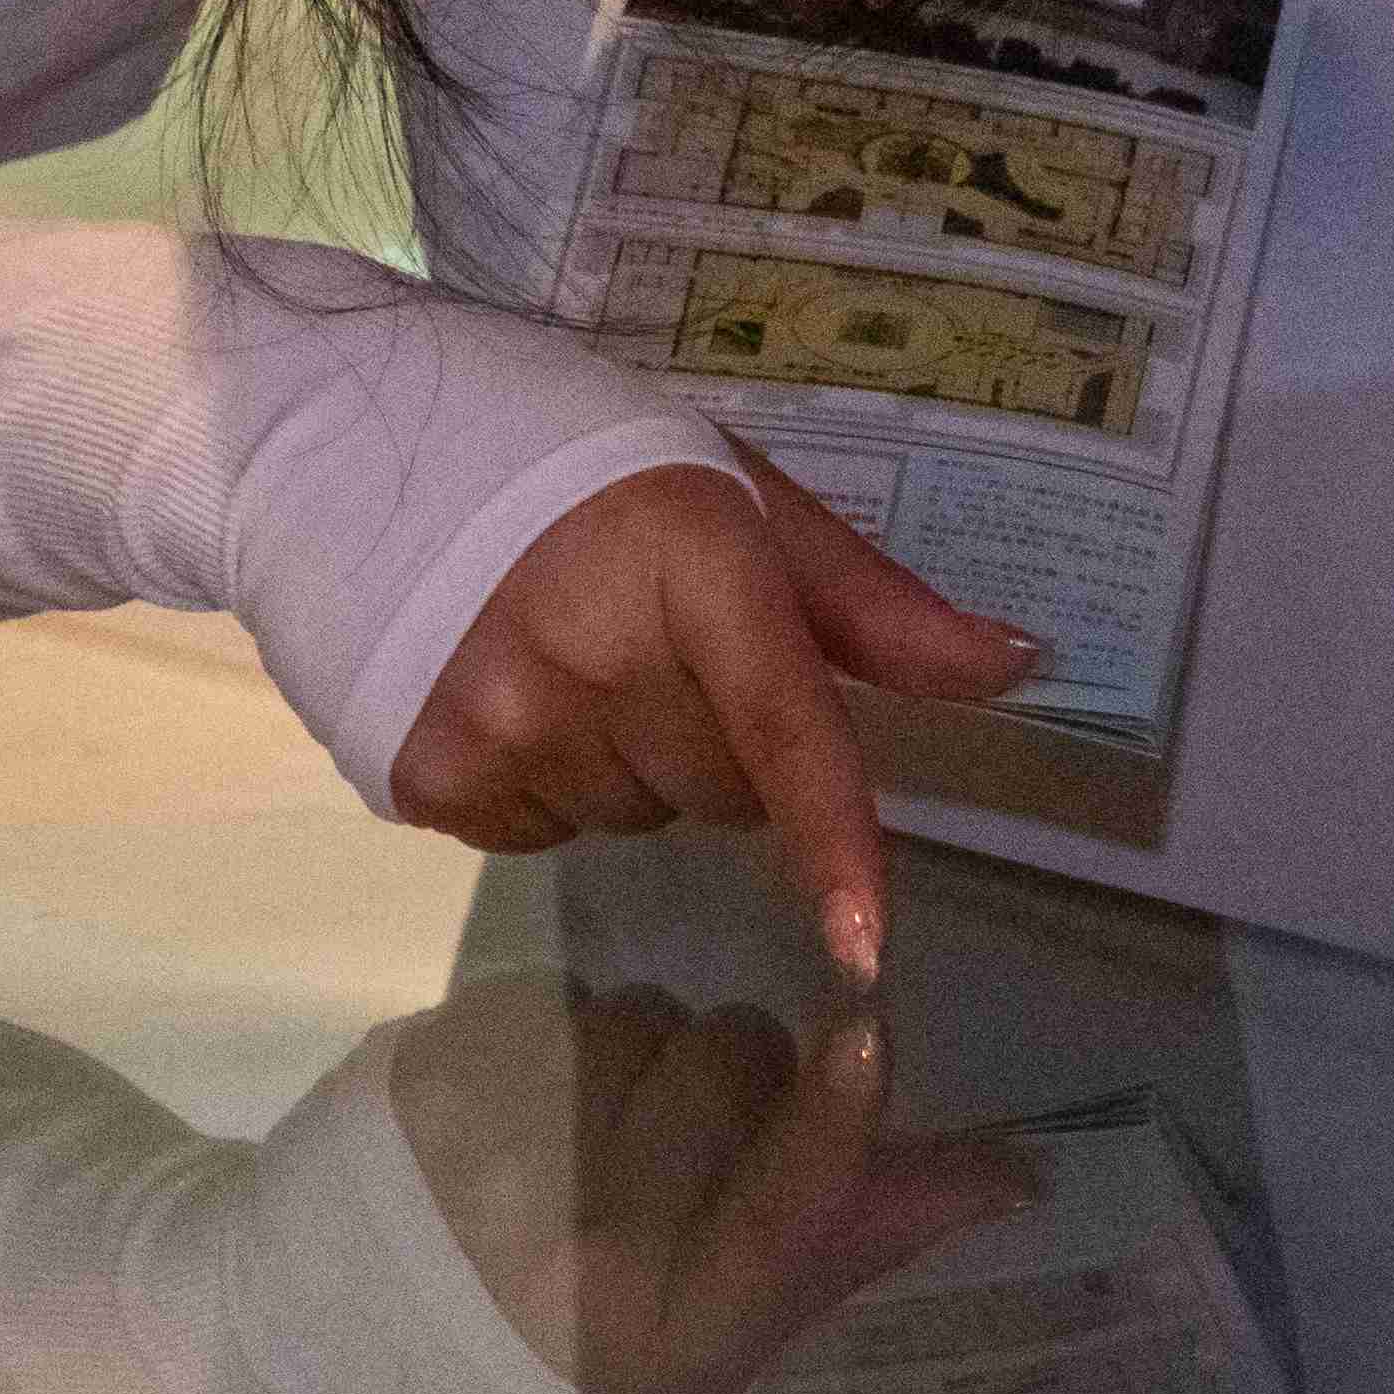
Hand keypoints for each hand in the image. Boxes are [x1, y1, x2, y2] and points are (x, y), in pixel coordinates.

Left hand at [379, 981, 1043, 1393]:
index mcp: (684, 1332)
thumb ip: (865, 1228)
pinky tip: (537, 1104)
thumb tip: (1017, 1169)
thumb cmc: (604, 1328)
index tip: (870, 1027)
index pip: (779, 1209)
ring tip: (601, 1127)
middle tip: (691, 1136)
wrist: (400, 1326)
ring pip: (649, 1012)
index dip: (832, 1118)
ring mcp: (504, 1166)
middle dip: (737, 1069)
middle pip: (733, 1060)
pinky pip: (563, 997)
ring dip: (648, 1047)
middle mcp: (593, 1260)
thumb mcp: (741, 1314)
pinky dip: (571, 1033)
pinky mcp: (446, 1085)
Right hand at [385, 450, 1039, 985]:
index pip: (782, 730)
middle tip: (656, 641)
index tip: (866, 947)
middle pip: (725, 791)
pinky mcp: (431, 777)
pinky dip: (547, 786)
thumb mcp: (738, 500)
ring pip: (638, 819)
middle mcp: (592, 654)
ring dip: (631, 763)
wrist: (372, 447)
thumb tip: (1021, 666)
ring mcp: (503, 723)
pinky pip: (544, 835)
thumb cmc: (586, 469)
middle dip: (718, 739)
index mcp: (687, 563)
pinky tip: (509, 695)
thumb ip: (873, 602)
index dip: (831, 842)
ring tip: (569, 655)